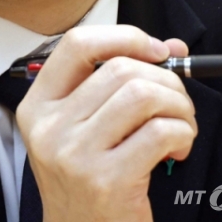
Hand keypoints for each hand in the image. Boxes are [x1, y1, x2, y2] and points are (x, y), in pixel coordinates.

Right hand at [15, 25, 195, 221]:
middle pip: (120, 69)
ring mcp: (75, 154)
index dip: (125, 38)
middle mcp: (50, 127)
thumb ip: (121, 85)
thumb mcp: (87, 131)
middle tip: (177, 103)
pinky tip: (177, 149)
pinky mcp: (107, 179)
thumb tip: (170, 48)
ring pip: (144, 95)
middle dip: (166, 80)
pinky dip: (184, 134)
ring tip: (180, 126)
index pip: (77, 45)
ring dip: (179, 107)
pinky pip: (161, 132)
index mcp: (38, 106)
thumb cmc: (89, 184)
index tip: (156, 51)